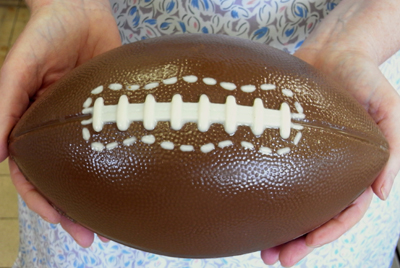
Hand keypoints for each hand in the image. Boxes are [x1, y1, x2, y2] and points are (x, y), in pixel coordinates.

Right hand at [0, 0, 120, 246]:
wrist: (81, 10)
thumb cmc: (45, 33)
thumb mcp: (19, 66)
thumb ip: (4, 103)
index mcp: (31, 127)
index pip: (32, 175)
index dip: (43, 202)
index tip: (62, 222)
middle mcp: (58, 133)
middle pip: (63, 181)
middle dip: (73, 211)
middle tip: (91, 237)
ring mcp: (87, 126)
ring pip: (90, 171)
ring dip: (99, 197)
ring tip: (114, 222)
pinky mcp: (111, 113)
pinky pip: (116, 145)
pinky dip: (121, 168)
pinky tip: (135, 184)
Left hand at [260, 0, 399, 265]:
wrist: (331, 51)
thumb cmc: (363, 77)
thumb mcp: (387, 107)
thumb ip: (390, 148)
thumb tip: (383, 193)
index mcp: (355, 169)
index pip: (346, 211)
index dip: (328, 231)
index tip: (306, 245)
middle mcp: (328, 170)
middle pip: (314, 214)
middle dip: (298, 241)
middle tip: (276, 259)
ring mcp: (303, 159)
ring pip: (291, 202)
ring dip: (277, 228)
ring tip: (260, 249)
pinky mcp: (281, 143)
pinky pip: (271, 173)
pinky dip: (261, 195)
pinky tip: (246, 211)